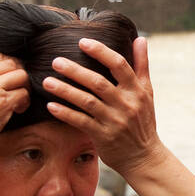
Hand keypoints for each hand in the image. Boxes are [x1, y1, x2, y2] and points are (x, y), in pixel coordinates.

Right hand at [0, 52, 30, 162]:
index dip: (6, 66)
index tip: (7, 78)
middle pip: (10, 63)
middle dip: (16, 76)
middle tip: (15, 90)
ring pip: (21, 76)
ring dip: (23, 87)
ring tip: (16, 101)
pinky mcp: (2, 102)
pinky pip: (24, 94)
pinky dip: (24, 102)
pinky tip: (17, 110)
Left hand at [42, 37, 161, 175]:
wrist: (144, 157)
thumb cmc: (143, 121)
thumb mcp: (147, 92)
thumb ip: (142, 65)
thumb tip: (140, 38)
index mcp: (137, 90)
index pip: (119, 65)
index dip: (101, 52)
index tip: (82, 42)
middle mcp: (126, 104)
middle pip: (98, 83)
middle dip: (75, 71)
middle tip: (56, 61)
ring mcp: (114, 121)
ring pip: (87, 102)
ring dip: (65, 91)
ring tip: (47, 82)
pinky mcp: (103, 136)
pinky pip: (81, 122)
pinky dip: (66, 113)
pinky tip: (51, 106)